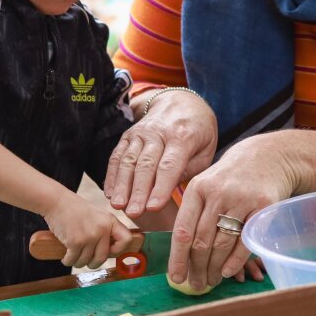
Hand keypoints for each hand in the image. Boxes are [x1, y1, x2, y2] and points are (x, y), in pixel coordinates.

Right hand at [42, 189, 132, 268]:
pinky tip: (66, 255)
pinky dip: (67, 260)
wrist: (56, 201)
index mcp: (110, 221)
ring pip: (85, 261)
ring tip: (73, 254)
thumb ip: (105, 231)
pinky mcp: (75, 242)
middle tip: (85, 259)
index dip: (118, 250)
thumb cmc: (75, 210)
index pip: (126, 240)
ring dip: (77, 262)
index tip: (109, 252)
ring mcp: (89, 236)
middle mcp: (103, 229)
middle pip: (102, 258)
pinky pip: (72, 260)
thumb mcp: (97, 216)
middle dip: (92, 263)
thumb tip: (111, 253)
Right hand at [104, 89, 216, 218]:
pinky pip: (117, 155)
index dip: (160, 187)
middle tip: (133, 213)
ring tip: (118, 206)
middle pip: (146, 164)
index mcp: (182, 136)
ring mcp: (141, 133)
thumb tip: (167, 190)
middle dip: (138, 191)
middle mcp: (158, 133)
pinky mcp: (128, 135)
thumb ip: (190, 170)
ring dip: (122, 185)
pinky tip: (109, 193)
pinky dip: (112, 175)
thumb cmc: (198, 132)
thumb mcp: (206, 149)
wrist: (182, 102)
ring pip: (128, 160)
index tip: (153, 208)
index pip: (169, 165)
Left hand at [167, 133, 298, 291]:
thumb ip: (192, 213)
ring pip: (222, 244)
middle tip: (195, 284)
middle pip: (202, 241)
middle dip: (196, 268)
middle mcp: (217, 193)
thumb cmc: (230, 178)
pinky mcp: (262, 206)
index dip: (178, 258)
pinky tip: (227, 272)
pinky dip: (234, 261)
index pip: (182, 231)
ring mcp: (241, 199)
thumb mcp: (206, 185)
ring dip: (214, 268)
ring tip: (210, 280)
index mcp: (197, 188)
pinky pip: (245, 241)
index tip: (176, 277)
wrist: (267, 156)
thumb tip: (179, 255)